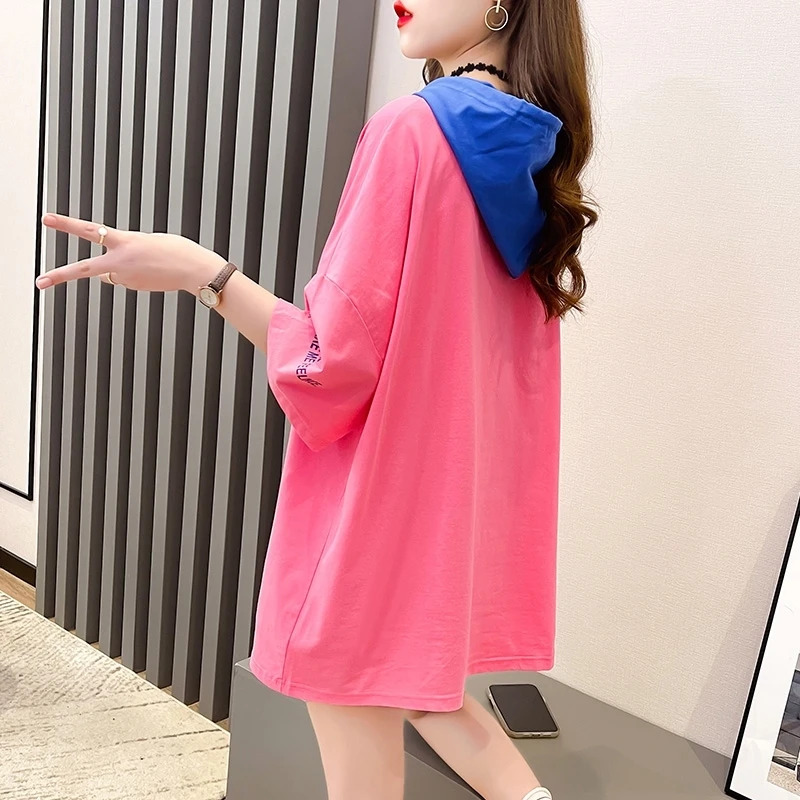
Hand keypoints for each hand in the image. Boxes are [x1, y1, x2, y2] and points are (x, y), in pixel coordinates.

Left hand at [35, 213, 226, 293]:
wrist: (195, 270)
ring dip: (121, 267)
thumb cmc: (177, 251)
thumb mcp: (148, 241)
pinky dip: (134, 275)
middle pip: (83, 269)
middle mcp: (121, 261)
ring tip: (149, 263)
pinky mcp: (135, 287)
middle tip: (40, 281)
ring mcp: (127, 278)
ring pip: (111, 272)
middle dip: (60, 275)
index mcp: (125, 241)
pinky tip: (152, 271)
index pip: (89, 230)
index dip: (67, 224)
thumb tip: (107, 273)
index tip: (48, 219)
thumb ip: (125, 249)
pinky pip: (125, 279)